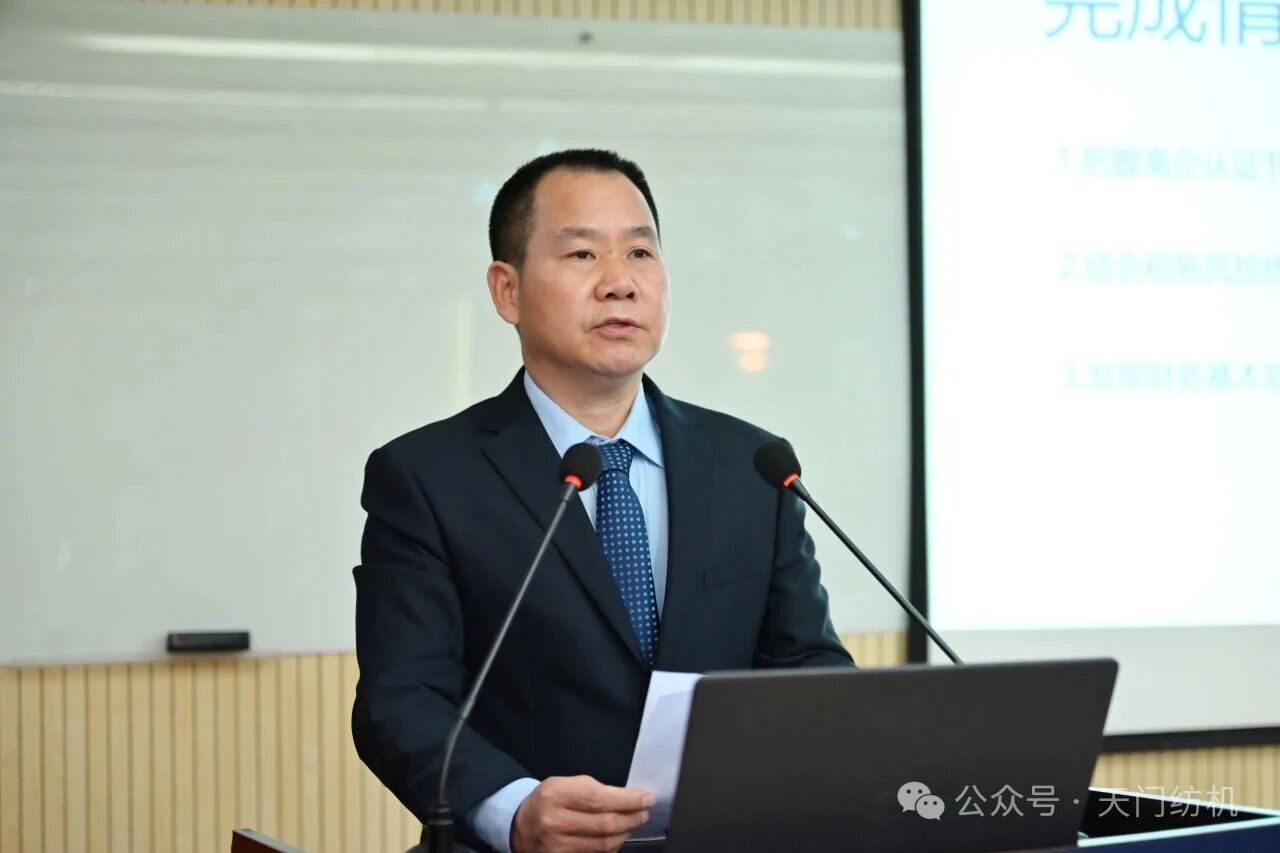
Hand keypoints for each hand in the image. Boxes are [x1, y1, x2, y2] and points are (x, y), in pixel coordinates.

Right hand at [510, 775, 655, 852]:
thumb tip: (629, 799)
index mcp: (556, 794)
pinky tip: (618, 838)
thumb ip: (593, 790)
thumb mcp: (564, 784)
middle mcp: (554, 822)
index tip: (647, 798)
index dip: (629, 801)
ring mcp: (557, 847)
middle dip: (632, 818)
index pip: (600, 799)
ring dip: (625, 834)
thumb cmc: (548, 801)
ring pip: (604, 845)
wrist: (520, 827)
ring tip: (633, 823)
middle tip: (644, 812)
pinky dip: (612, 848)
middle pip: (605, 824)